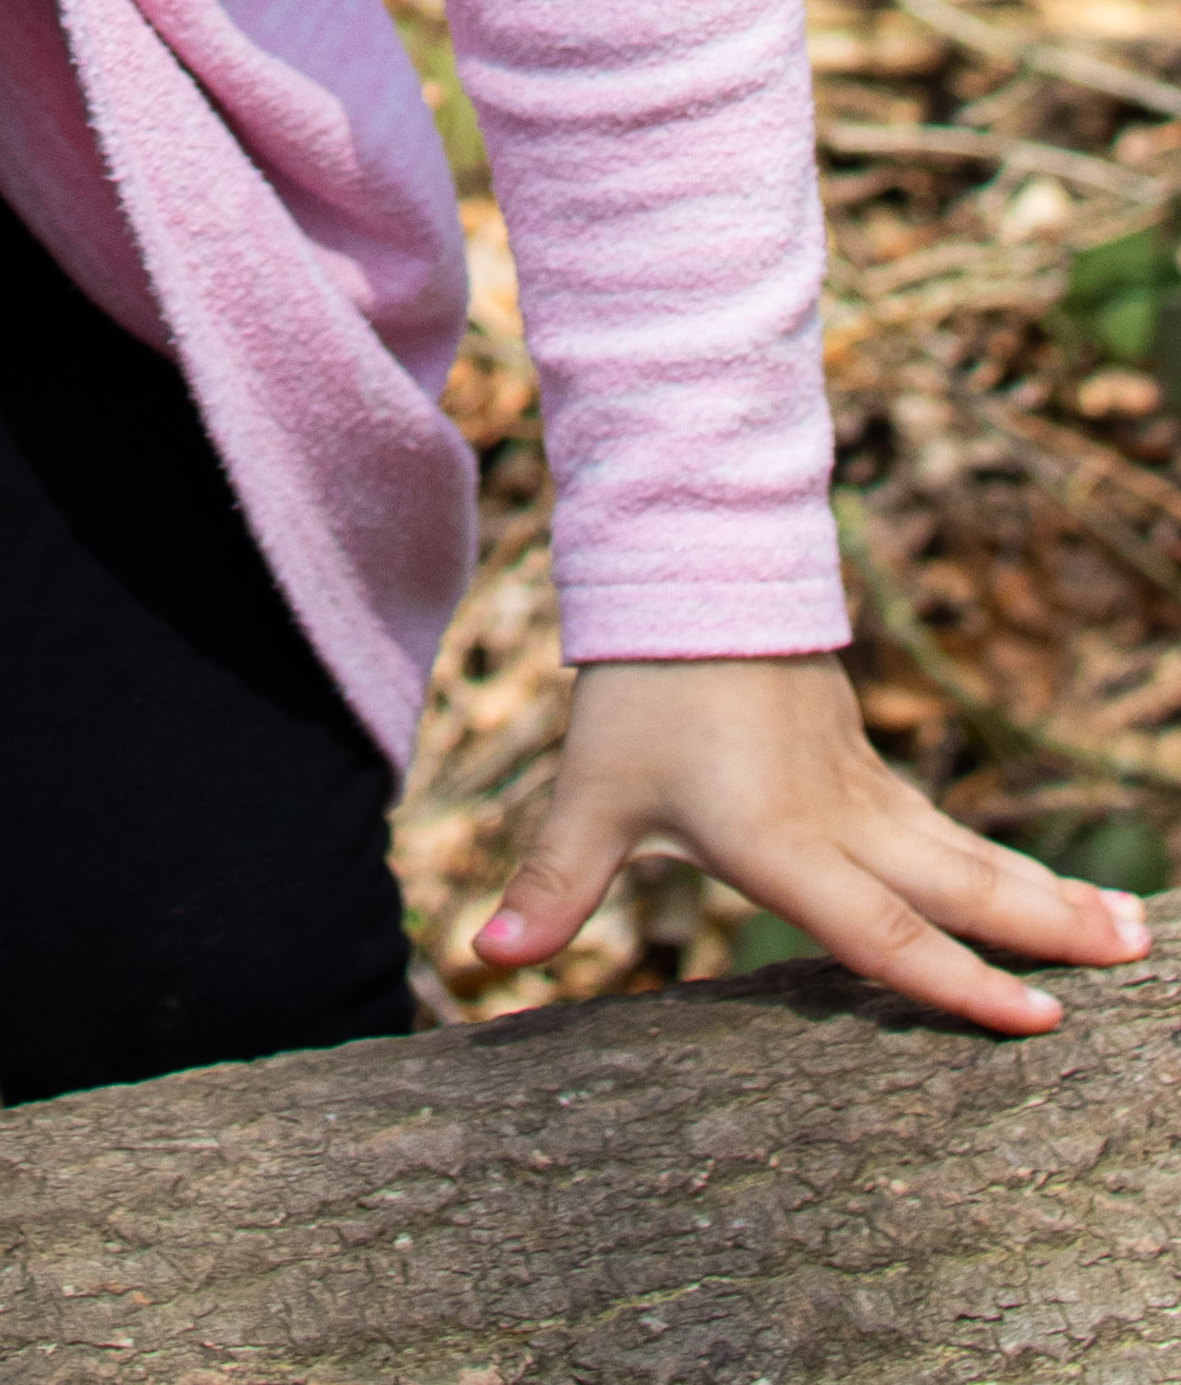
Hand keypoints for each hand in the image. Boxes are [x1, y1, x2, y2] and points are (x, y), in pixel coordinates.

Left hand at [474, 653, 1153, 1034]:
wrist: (680, 577)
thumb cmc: (638, 694)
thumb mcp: (591, 795)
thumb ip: (550, 884)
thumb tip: (480, 956)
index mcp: (783, 842)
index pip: (883, 930)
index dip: (957, 982)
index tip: (1038, 1019)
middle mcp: (840, 819)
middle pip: (958, 886)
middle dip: (1046, 930)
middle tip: (1133, 958)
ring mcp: (858, 787)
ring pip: (965, 853)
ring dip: (1045, 894)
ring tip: (1131, 933)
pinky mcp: (859, 763)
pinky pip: (942, 829)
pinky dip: (999, 865)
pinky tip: (1041, 894)